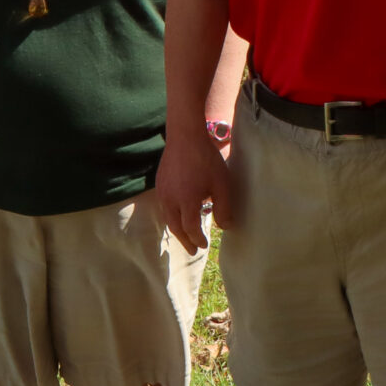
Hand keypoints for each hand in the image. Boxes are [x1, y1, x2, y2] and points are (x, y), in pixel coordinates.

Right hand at [157, 129, 231, 253]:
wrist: (185, 135)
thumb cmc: (206, 159)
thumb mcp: (222, 184)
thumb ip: (224, 208)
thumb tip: (225, 227)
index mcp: (186, 202)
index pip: (190, 229)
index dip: (198, 239)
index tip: (204, 245)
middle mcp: (170, 200)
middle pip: (175, 227)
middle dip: (185, 240)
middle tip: (193, 250)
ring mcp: (162, 191)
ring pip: (167, 217)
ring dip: (177, 229)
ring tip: (186, 236)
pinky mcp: (159, 183)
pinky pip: (163, 206)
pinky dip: (172, 216)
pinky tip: (178, 215)